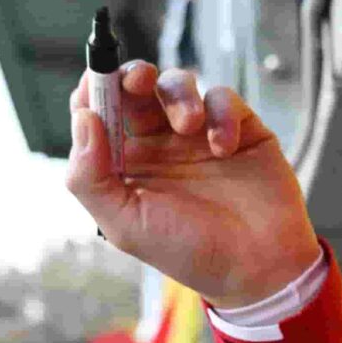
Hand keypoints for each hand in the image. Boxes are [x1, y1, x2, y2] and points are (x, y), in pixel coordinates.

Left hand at [66, 62, 323, 308]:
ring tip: (190, 126)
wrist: (258, 267)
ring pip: (177, 85)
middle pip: (134, 88)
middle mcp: (157, 144)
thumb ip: (92, 176)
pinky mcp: (237, 128)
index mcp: (125, 164)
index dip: (93, 90)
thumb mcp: (126, 224)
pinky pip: (222, 98)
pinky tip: (224, 147)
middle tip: (139, 80)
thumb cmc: (188, 251)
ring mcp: (197, 134)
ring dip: (178, 95)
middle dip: (132, 75)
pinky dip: (221, 115)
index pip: (97, 113)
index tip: (96, 80)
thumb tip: (83, 119)